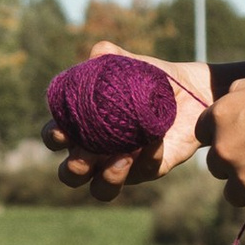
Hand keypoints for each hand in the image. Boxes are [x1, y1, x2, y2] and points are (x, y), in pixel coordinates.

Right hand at [47, 50, 209, 198]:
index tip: (62, 132)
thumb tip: (97, 54)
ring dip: (106, 179)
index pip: (56, 138)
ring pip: (102, 190)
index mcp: (83, 126)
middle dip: (74, 169)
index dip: (54, 138)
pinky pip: (145, 173)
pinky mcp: (152, 168)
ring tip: (122, 159)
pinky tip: (156, 141)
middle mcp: (98, 151)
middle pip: (71, 175)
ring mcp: (123, 165)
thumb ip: (109, 56)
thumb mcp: (129, 62)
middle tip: (86, 154)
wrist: (190, 89)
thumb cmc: (149, 76)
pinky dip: (148, 159)